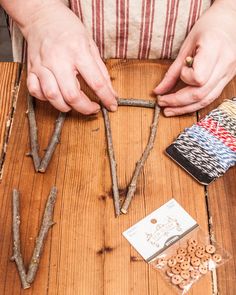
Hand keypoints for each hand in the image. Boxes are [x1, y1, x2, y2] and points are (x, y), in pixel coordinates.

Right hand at [23, 2, 116, 113]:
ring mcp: (42, 65)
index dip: (106, 98)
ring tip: (74, 103)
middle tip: (92, 108)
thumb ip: (101, 71)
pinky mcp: (31, 69)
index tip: (111, 105)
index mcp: (78, 51)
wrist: (42, 15)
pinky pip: (35, 91)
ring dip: (65, 106)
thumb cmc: (68, 29)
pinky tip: (55, 95)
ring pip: (52, 96)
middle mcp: (58, 59)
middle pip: (71, 95)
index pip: (96, 82)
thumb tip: (111, 92)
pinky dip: (45, 99)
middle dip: (85, 108)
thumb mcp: (90, 45)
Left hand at [154, 1, 235, 115]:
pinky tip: (182, 105)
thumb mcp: (187, 45)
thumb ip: (173, 71)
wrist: (230, 23)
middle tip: (162, 103)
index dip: (185, 78)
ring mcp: (229, 74)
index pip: (199, 77)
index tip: (181, 71)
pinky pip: (210, 97)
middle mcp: (225, 64)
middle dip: (178, 102)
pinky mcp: (227, 80)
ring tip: (168, 110)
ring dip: (184, 108)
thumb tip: (158, 91)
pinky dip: (194, 103)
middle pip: (200, 94)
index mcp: (214, 49)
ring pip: (206, 100)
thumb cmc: (208, 28)